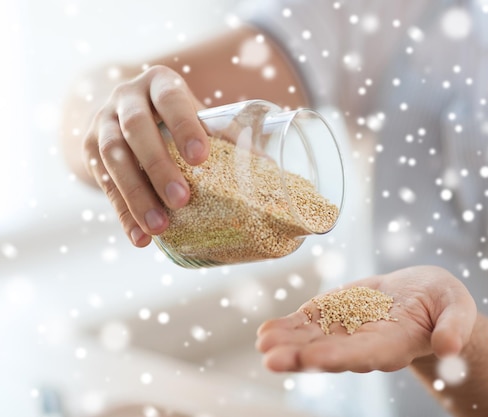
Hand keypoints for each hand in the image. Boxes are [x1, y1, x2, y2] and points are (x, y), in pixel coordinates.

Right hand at [82, 65, 208, 246]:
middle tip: (181, 199)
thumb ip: (224, 136)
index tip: (200, 158)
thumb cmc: (175, 117)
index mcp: (159, 83)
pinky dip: (123, 213)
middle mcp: (126, 98)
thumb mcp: (196, 115)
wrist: (124, 111)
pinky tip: (140, 236)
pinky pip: (104, 185)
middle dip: (158, 166)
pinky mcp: (88, 151)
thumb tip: (266, 167)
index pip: (170, 99)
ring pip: (113, 158)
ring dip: (137, 195)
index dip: (184, 126)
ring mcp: (102, 123)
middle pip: (136, 129)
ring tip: (160, 227)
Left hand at [256, 265, 476, 372]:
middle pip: (330, 354)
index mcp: (395, 345)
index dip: (340, 357)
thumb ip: (454, 326)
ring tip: (262, 343)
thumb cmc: (444, 302)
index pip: (365, 355)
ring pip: (313, 340)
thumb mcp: (457, 307)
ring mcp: (347, 330)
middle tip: (272, 360)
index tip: (316, 361)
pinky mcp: (335, 314)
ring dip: (287, 343)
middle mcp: (365, 344)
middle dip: (301, 357)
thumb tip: (450, 347)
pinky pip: (308, 323)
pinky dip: (288, 327)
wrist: (422, 294)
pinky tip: (265, 331)